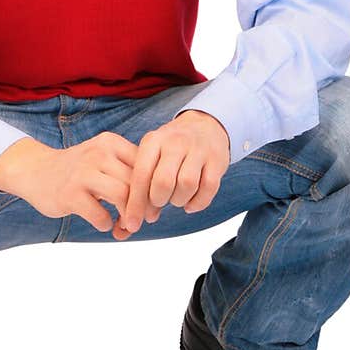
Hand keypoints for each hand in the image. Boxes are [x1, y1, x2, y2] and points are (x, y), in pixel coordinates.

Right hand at [0, 131, 145, 234]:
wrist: (36, 171)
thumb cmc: (79, 173)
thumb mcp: (104, 162)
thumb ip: (128, 178)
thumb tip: (155, 210)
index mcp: (112, 143)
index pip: (146, 166)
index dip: (154, 191)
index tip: (153, 208)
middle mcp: (99, 153)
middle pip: (137, 183)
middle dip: (144, 208)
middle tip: (140, 222)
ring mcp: (83, 172)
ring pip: (123, 196)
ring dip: (129, 218)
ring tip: (125, 227)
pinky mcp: (70, 193)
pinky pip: (100, 215)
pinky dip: (107, 224)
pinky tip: (103, 223)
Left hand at [116, 109, 230, 238]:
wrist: (205, 124)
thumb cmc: (171, 148)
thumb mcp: (152, 155)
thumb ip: (143, 183)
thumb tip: (137, 219)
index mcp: (153, 141)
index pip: (141, 175)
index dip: (135, 203)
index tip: (131, 224)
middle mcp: (175, 143)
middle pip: (163, 182)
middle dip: (158, 201)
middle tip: (159, 203)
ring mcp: (198, 150)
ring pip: (187, 185)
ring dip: (179, 201)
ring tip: (176, 199)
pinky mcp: (218, 160)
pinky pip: (209, 188)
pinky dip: (198, 203)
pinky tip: (190, 204)